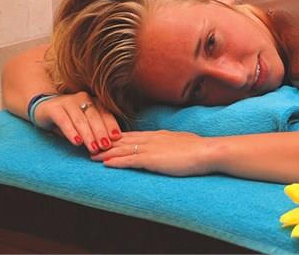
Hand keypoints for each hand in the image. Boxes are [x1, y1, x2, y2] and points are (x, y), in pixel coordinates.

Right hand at [34, 92, 121, 153]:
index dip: (111, 125)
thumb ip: (96, 130)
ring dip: (88, 135)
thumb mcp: (85, 124)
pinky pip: (64, 121)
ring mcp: (68, 101)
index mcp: (94, 101)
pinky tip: (77, 142)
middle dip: (101, 132)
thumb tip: (110, 145)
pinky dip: (71, 132)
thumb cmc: (70, 119)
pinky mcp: (54, 108)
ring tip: (93, 148)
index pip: (105, 113)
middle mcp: (83, 98)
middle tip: (105, 146)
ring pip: (80, 120)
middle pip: (94, 117)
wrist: (43, 109)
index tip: (117, 138)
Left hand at [90, 130, 213, 176]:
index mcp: (159, 135)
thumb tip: (171, 146)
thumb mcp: (183, 142)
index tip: (106, 139)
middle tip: (91, 146)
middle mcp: (152, 138)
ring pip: (123, 149)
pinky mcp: (152, 159)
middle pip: (124, 140)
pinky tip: (106, 164)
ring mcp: (151, 148)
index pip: (134, 135)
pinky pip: (129, 160)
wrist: (207, 152)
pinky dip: (116, 161)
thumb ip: (172, 143)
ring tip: (92, 156)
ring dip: (106, 153)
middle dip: (106, 143)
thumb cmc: (200, 149)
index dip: (118, 138)